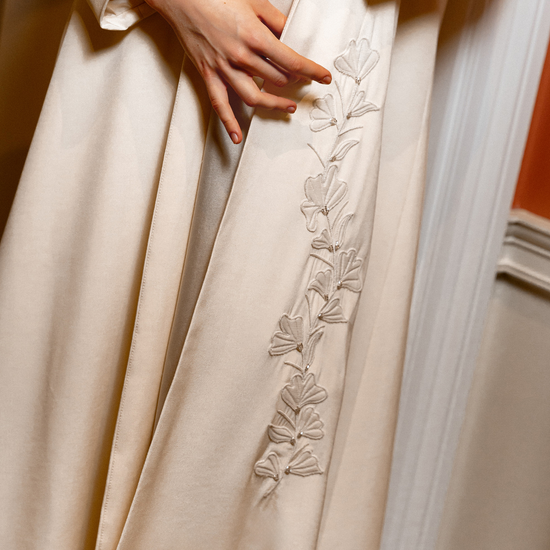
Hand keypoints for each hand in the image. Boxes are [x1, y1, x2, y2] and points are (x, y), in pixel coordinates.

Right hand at [146, 0, 331, 142]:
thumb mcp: (253, 2)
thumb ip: (275, 21)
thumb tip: (291, 35)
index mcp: (254, 37)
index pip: (291, 61)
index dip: (312, 71)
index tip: (325, 77)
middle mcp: (241, 56)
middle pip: (276, 79)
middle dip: (294, 82)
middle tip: (304, 84)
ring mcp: (223, 68)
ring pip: (253, 96)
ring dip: (273, 104)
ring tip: (288, 107)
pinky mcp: (209, 74)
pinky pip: (220, 104)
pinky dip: (228, 122)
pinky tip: (237, 137)